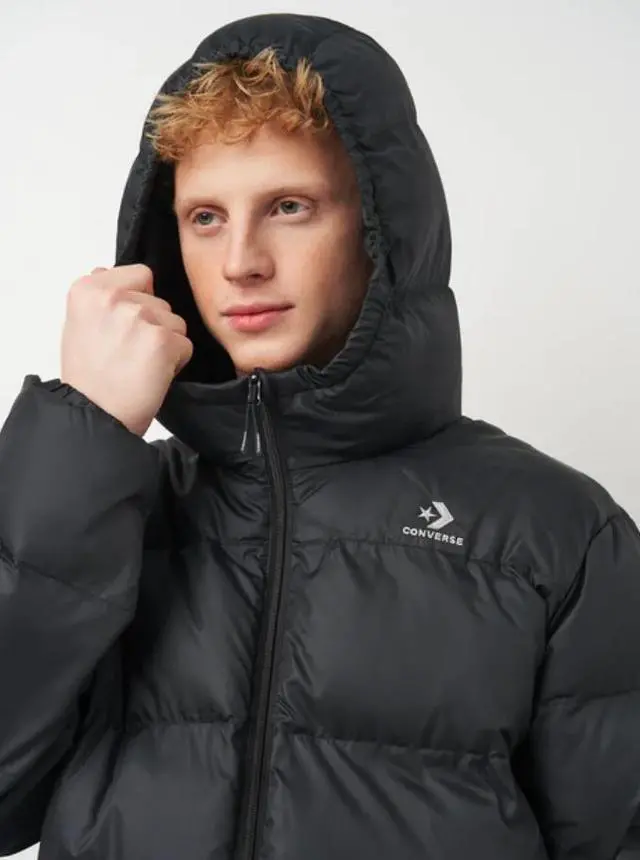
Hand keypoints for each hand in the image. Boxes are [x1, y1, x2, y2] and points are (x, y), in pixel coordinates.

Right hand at [60, 264, 192, 436]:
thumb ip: (102, 298)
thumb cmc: (89, 379)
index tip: (123, 328)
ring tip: (139, 365)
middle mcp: (113, 297)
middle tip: (128, 354)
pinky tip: (151, 375)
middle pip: (161, 301)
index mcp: (89, 288)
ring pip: (176, 323)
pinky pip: (185, 345)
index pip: (141, 274)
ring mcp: (139, 316)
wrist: (95, 417)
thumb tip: (112, 273)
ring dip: (166, 345)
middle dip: (154, 326)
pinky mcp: (162, 340)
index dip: (140, 301)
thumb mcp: (79, 325)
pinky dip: (176, 363)